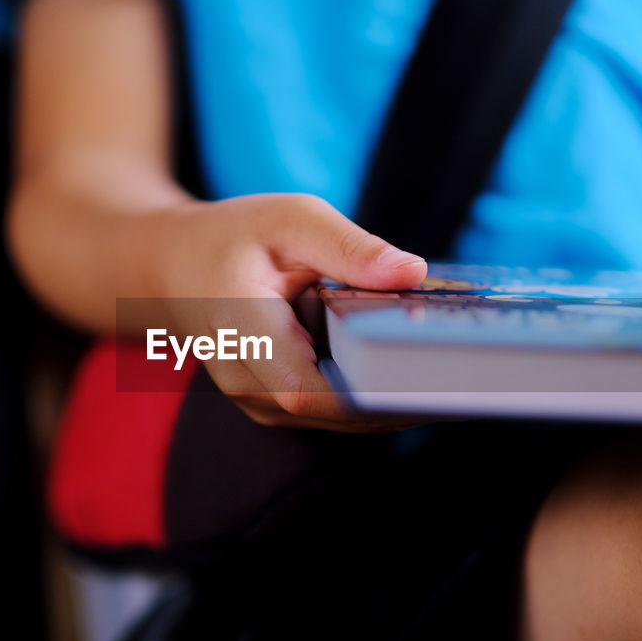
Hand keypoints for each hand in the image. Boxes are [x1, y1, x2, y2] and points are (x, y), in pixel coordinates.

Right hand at [145, 192, 426, 430]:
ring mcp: (258, 402)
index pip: (308, 391)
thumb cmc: (233, 238)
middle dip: (400, 401)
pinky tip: (414, 377)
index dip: (371, 397)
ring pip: (337, 420)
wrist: (172, 268)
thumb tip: (413, 273)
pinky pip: (331, 413)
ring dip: (391, 403)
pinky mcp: (276, 406)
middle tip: (468, 380)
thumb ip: (349, 247)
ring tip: (453, 379)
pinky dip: (372, 398)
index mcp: (243, 332)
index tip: (432, 384)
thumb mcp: (289, 219)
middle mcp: (246, 382)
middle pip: (334, 414)